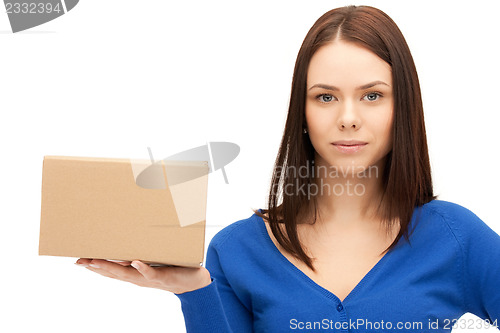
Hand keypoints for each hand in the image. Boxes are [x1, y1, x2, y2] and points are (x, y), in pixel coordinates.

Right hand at [75, 258, 211, 293]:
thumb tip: (134, 234)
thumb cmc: (174, 267)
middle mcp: (138, 277)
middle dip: (95, 266)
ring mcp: (149, 278)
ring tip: (96, 261)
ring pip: (127, 273)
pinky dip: (142, 267)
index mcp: (135, 272)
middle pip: (113, 272)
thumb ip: (145, 249)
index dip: (94, 266)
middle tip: (78, 260)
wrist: (194, 282)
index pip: (111, 270)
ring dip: (111, 267)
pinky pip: (151, 272)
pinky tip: (134, 261)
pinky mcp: (163, 276)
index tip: (77, 260)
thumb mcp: (156, 258)